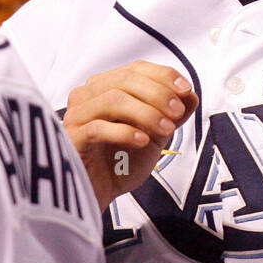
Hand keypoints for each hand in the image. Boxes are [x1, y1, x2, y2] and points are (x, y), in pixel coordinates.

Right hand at [62, 60, 198, 210]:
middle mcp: (88, 95)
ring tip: (166, 130)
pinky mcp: (70, 138)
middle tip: (178, 113)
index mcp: (107, 86)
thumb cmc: (122, 160)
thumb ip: (173, 113)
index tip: (186, 90)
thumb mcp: (156, 134)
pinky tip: (143, 141)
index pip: (136, 69)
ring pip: (113, 100)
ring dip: (146, 113)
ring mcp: (76, 115)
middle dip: (158, 94)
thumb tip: (191, 94)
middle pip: (125, 80)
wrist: (101, 193)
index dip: (164, 76)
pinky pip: (98, 128)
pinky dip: (125, 132)